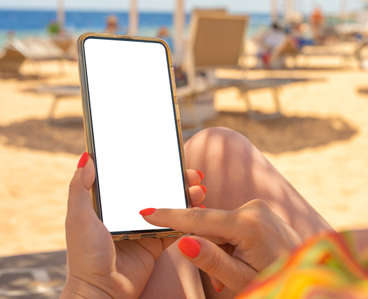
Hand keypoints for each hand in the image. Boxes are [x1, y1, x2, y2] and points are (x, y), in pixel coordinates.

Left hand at [61, 153, 206, 297]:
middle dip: (178, 180)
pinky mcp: (157, 244)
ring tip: (200, 191)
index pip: (136, 178)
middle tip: (193, 175)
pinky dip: (190, 220)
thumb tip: (87, 158)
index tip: (171, 157)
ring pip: (171, 207)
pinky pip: (177, 229)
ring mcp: (145, 229)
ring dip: (187, 197)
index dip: (154, 166)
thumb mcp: (78, 218)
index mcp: (113, 204)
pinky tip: (200, 211)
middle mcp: (130, 213)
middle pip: (159, 190)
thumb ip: (80, 188)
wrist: (102, 292)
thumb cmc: (85, 256)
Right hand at [140, 199, 300, 292]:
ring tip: (234, 273)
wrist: (307, 274)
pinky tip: (242, 259)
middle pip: (210, 225)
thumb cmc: (275, 280)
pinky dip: (229, 242)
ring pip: (221, 227)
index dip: (171, 217)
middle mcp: (253, 208)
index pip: (200, 220)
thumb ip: (212, 260)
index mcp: (249, 224)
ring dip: (220, 249)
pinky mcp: (259, 210)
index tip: (147, 212)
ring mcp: (258, 207)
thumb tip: (183, 242)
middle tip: (221, 280)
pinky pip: (232, 224)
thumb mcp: (241, 278)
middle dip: (207, 249)